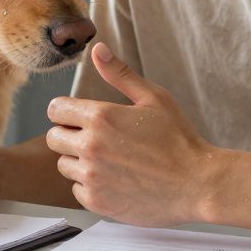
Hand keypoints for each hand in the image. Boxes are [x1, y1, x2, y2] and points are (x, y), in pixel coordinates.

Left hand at [46, 42, 214, 226]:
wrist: (197, 185)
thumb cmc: (178, 139)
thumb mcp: (153, 98)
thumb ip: (120, 73)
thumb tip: (97, 49)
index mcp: (100, 117)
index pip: (55, 109)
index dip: (67, 111)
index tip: (81, 117)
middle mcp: (90, 146)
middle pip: (53, 138)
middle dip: (70, 136)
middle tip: (97, 139)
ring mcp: (92, 176)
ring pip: (64, 165)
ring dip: (80, 162)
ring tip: (111, 161)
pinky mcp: (97, 201)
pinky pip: (77, 190)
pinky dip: (90, 186)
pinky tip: (115, 180)